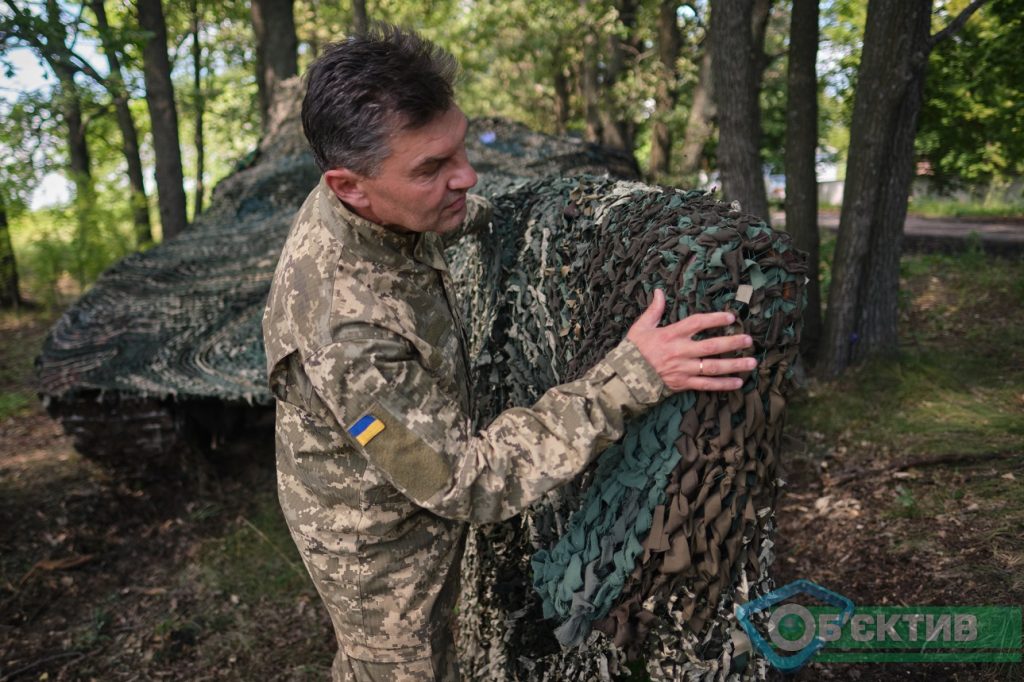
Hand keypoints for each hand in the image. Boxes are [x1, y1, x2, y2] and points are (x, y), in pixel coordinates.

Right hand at [626, 289, 755, 391]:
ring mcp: (683, 369)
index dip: (715, 319)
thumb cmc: (632, 351)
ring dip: (734, 364)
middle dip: (732, 343)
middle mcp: (680, 351)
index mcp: (671, 334)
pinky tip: (738, 382)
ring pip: (713, 366)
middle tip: (749, 340)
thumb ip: (654, 309)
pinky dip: (723, 384)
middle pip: (712, 346)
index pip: (697, 323)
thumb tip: (659, 291)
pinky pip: (706, 385)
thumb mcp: (640, 327)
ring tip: (751, 362)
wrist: (623, 378)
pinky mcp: (683, 384)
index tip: (730, 318)